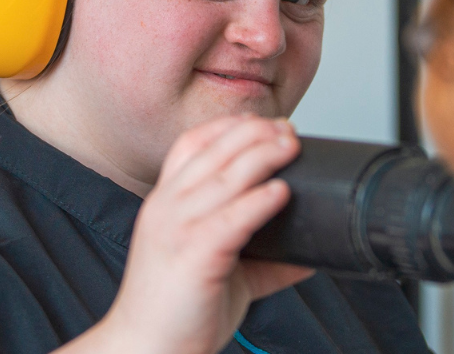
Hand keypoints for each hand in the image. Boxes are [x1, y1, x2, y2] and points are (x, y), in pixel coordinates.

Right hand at [57, 115, 313, 353]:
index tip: (262, 123)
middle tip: (289, 131)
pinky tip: (281, 192)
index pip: (191, 145)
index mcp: (165, 206)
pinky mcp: (194, 255)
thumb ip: (263, 263)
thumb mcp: (221, 275)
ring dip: (263, 155)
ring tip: (291, 146)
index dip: (228, 127)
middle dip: (255, 133)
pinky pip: (231, 218)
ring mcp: (177, 229)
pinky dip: (259, 200)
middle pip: (213, 150)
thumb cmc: (177, 314)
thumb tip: (307, 256)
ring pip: (224, 175)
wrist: (147, 350)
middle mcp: (167, 209)